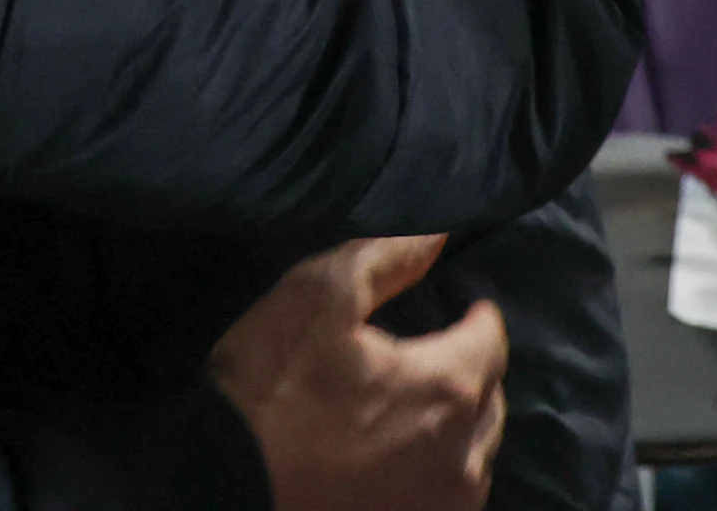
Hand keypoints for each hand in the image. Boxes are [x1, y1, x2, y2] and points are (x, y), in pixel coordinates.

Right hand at [209, 237, 507, 510]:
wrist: (224, 482)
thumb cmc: (272, 385)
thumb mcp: (318, 294)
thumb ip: (389, 257)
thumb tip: (441, 232)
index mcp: (447, 389)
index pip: (492, 340)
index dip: (476, 313)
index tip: (458, 302)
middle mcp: (464, 456)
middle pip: (491, 399)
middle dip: (470, 369)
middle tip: (434, 349)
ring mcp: (444, 505)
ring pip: (477, 453)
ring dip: (460, 423)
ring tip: (420, 402)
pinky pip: (452, 493)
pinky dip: (440, 467)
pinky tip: (405, 454)